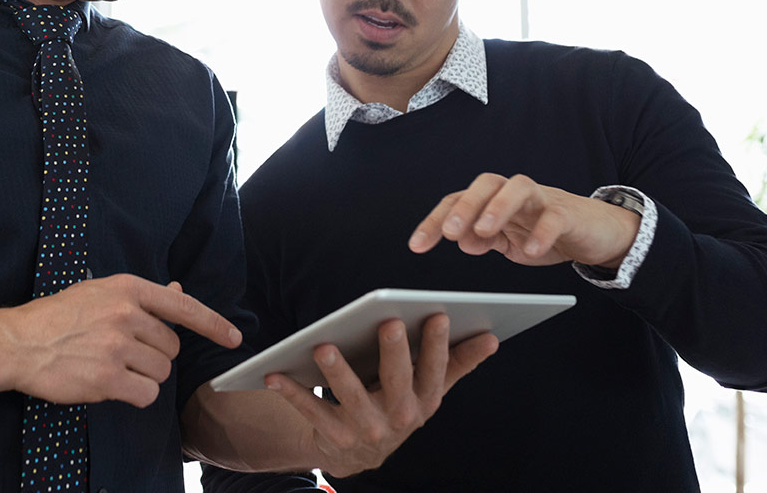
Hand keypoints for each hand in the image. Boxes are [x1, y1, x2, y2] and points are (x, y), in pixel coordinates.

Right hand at [0, 274, 240, 408]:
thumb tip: (178, 292)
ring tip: (112, 367)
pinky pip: (146, 394)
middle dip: (155, 356)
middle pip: (171, 348)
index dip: (213, 324)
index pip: (183, 307)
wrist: (18, 342)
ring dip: (144, 377)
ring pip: (161, 373)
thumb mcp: (99, 293)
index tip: (233, 337)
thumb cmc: (58, 317)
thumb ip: (140, 298)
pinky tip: (112, 385)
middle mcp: (125, 314)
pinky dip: (135, 395)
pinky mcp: (107, 378)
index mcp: (126, 289)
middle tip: (123, 353)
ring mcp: (116, 346)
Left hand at [264, 314, 496, 477]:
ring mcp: (367, 430)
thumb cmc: (398, 404)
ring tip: (323, 345)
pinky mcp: (335, 437)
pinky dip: (291, 392)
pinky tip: (275, 372)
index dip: (438, 345)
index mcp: (425, 401)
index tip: (439, 314)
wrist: (359, 452)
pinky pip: (311, 410)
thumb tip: (492, 336)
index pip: (436, 370)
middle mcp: (400, 418)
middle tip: (389, 322)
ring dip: (337, 371)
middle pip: (398, 380)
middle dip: (395, 352)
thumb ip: (457, 362)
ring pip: (351, 396)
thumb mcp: (430, 388)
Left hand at [409, 173, 640, 267]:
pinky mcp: (568, 213)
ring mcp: (542, 199)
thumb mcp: (507, 241)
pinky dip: (542, 232)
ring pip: (517, 188)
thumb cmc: (544, 231)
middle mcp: (514, 193)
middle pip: (484, 184)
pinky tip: (531, 250)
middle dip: (464, 207)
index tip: (417, 246)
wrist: (594, 232)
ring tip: (484, 231)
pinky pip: (554, 216)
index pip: (458, 202)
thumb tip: (461, 241)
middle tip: (449, 232)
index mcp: (493, 200)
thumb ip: (483, 239)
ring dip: (498, 207)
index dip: (434, 222)